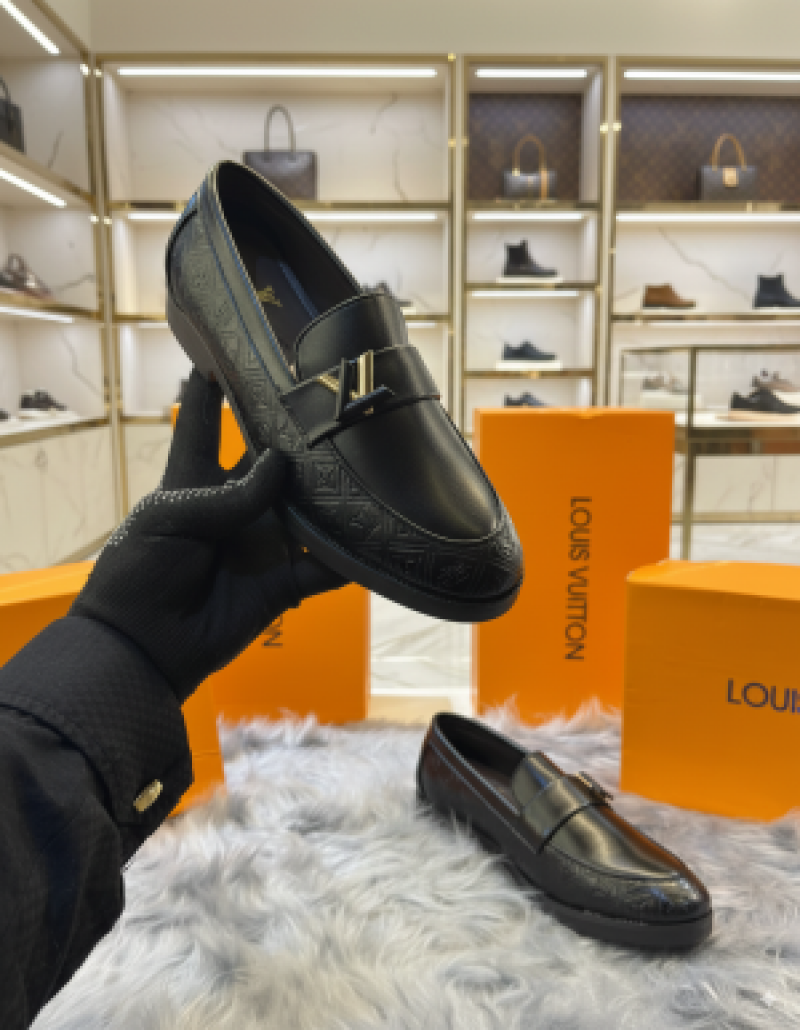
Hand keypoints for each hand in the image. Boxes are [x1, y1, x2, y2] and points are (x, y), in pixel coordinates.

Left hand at [72, 370, 345, 702]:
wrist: (143, 646)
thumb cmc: (139, 569)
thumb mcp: (172, 516)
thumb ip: (229, 493)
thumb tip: (281, 463)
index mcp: (195, 479)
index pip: (208, 421)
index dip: (217, 385)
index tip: (235, 345)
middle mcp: (237, 504)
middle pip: (276, 460)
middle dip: (302, 435)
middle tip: (339, 403)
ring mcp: (263, 542)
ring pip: (310, 509)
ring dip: (337, 492)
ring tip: (373, 459)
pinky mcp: (283, 582)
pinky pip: (327, 567)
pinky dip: (353, 557)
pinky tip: (383, 535)